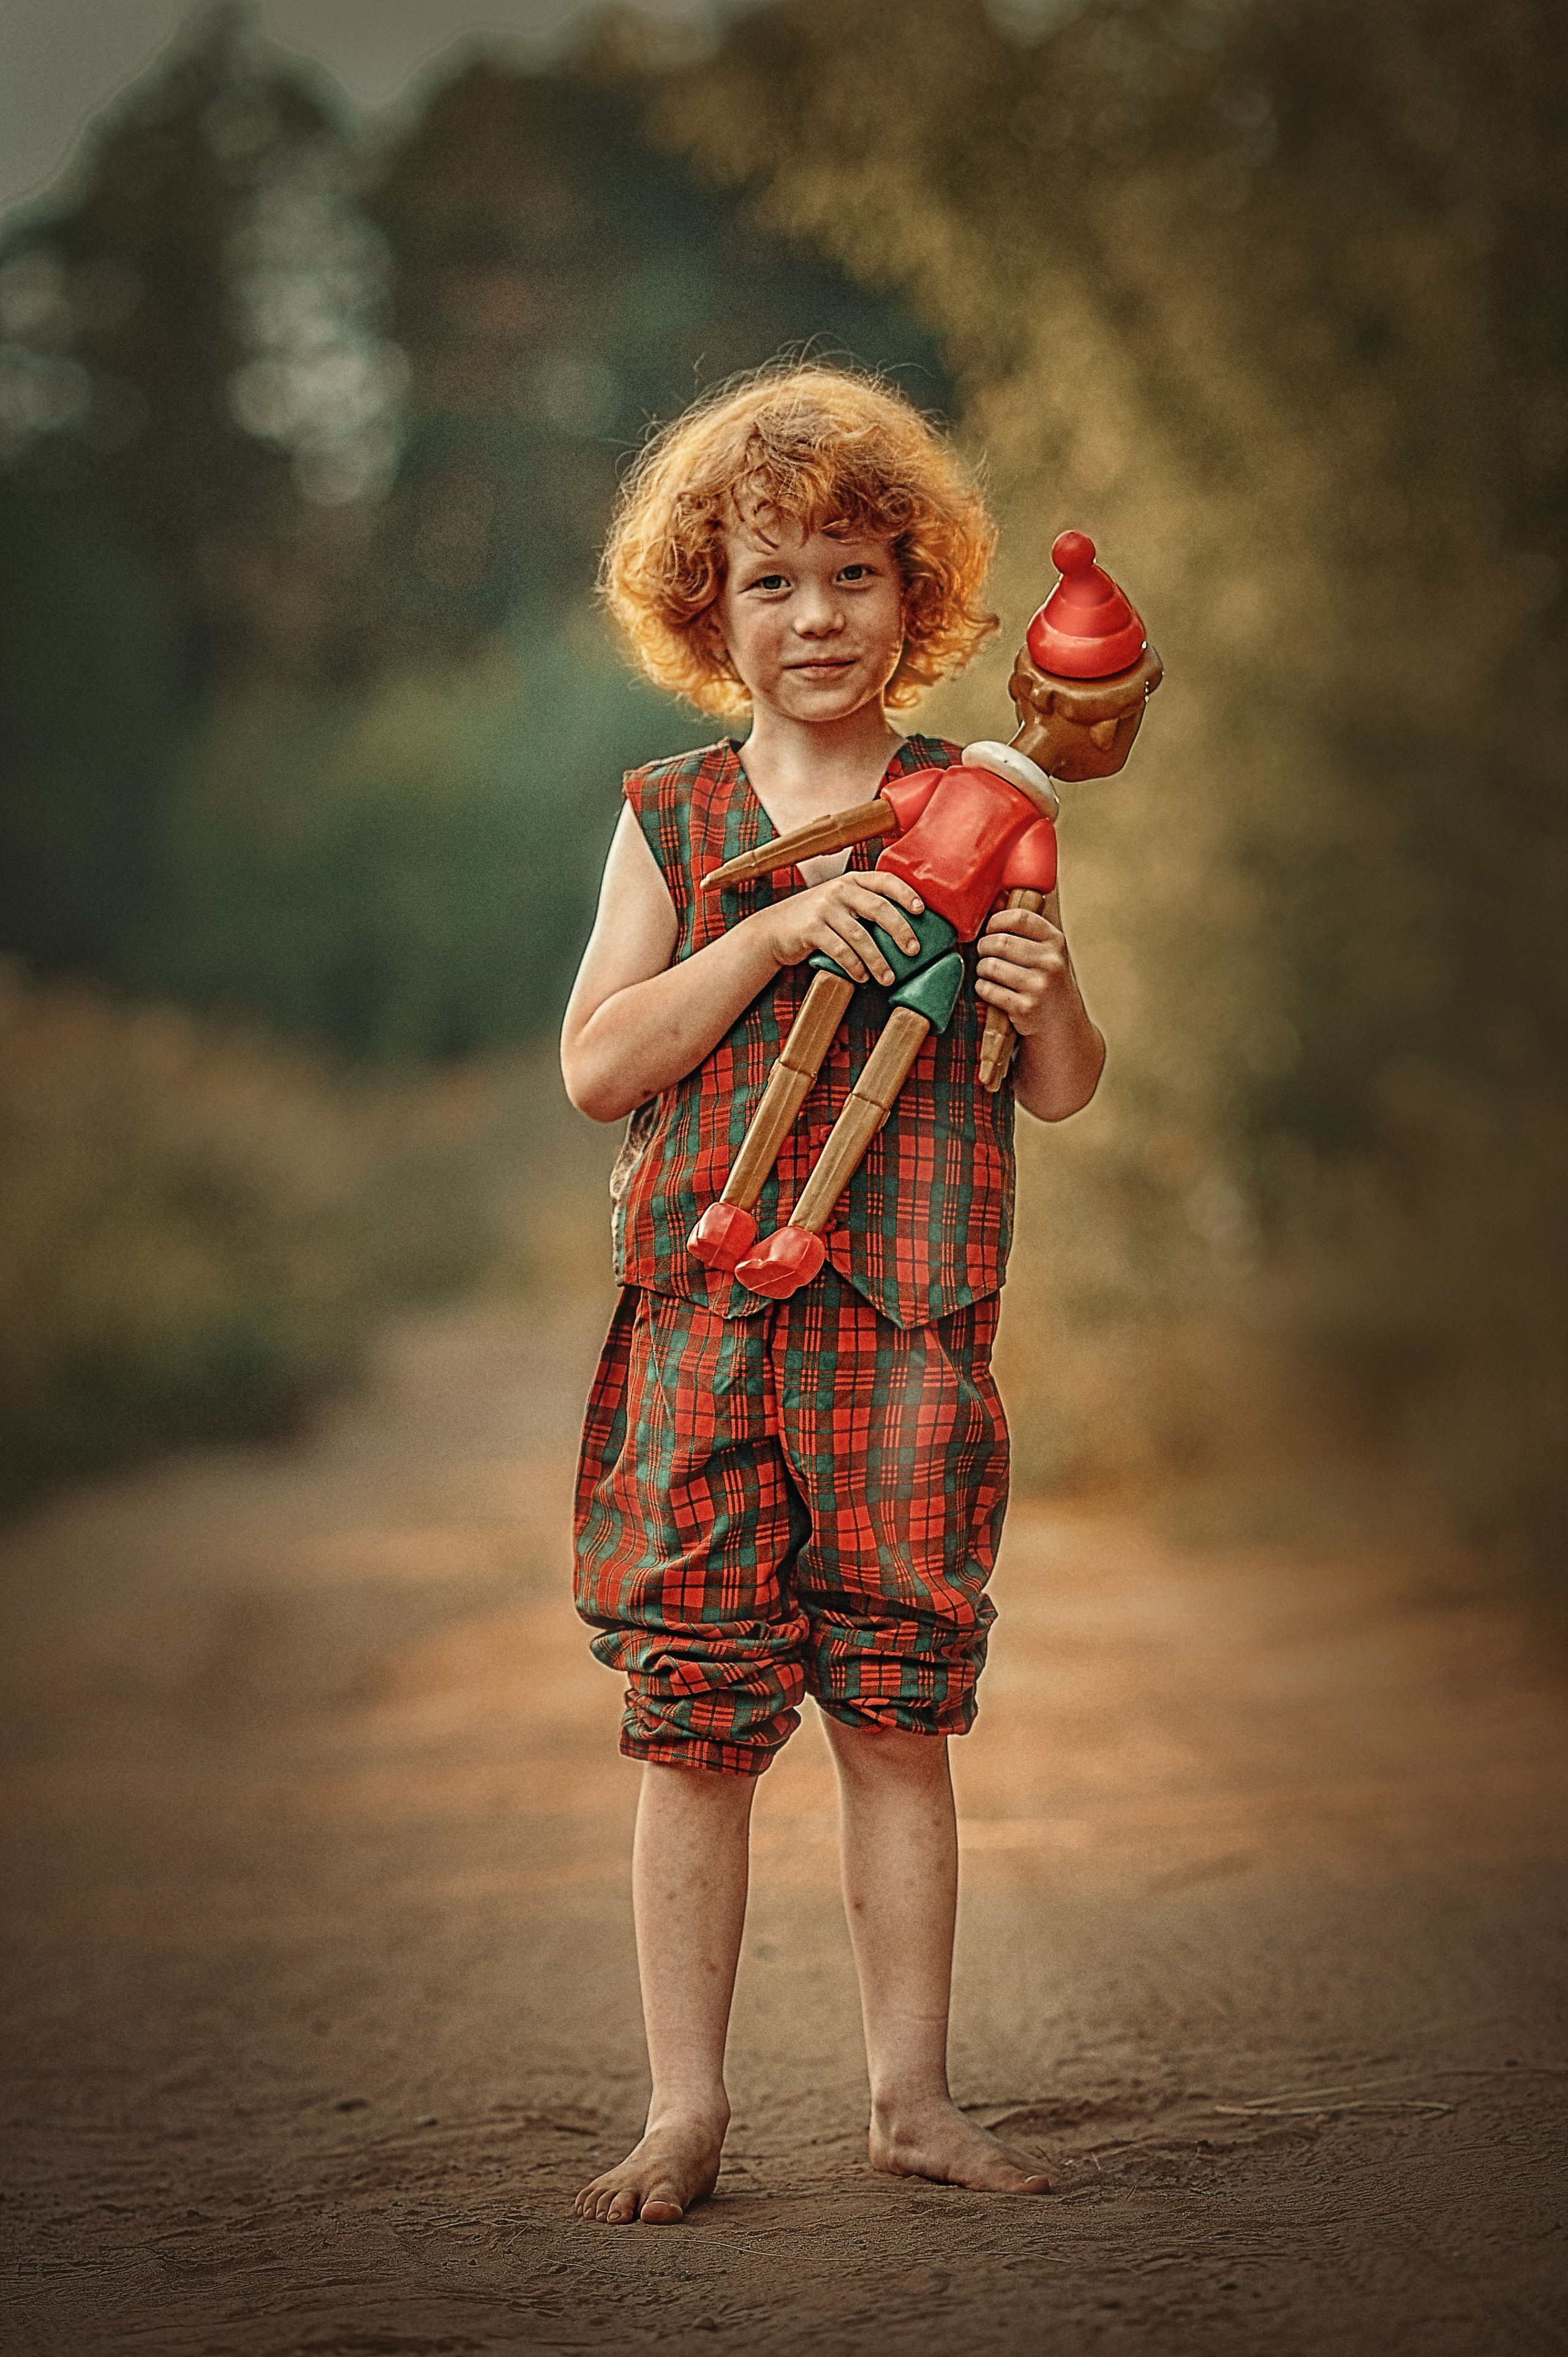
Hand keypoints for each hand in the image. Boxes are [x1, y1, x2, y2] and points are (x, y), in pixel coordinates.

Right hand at [757, 871, 925, 985]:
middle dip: (900, 931)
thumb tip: (902, 929)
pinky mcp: (811, 929)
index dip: (906, 894)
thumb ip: (863, 905)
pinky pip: (840, 950)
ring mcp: (824, 908)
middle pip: (878, 908)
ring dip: (877, 960)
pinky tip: (862, 977)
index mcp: (851, 881)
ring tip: (888, 978)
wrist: (773, 929)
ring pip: (860, 936)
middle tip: (914, 951)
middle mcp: (839, 890)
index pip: (885, 880)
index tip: (922, 910)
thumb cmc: (815, 919)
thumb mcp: (838, 903)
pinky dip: (854, 966)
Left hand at [975, 906, 1071, 1035]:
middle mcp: (1050, 962)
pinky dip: (982, 988)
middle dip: (984, 947)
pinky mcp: (1025, 1008)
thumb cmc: (1045, 978)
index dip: (996, 920)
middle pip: (999, 942)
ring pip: (990, 966)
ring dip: (981, 969)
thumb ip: (1023, 925)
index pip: (1019, 917)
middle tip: (984, 953)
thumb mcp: (1044, 949)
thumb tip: (996, 896)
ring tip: (987, 971)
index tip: (990, 928)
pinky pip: (988, 989)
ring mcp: (1039, 986)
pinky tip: (989, 988)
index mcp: (1055, 941)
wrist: (1061, 1021)